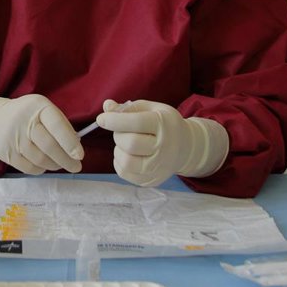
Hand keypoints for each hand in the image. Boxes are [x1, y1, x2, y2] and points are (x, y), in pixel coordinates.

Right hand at [0, 94, 83, 174]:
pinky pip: (29, 168)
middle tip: (76, 167)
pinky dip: (41, 169)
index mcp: (37, 106)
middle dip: (66, 160)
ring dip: (54, 165)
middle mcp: (23, 121)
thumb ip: (61, 126)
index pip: (57, 126)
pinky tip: (44, 164)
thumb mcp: (44, 110)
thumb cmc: (28, 115)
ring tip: (60, 164)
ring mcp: (12, 138)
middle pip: (49, 146)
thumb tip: (75, 148)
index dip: (70, 142)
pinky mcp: (6, 153)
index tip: (80, 155)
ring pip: (40, 160)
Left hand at [96, 99, 227, 186]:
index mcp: (163, 125)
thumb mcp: (150, 109)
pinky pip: (125, 173)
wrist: (185, 147)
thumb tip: (107, 106)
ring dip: (118, 150)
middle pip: (130, 144)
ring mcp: (159, 167)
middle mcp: (164, 148)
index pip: (136, 123)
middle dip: (118, 135)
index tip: (101, 118)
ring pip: (127, 162)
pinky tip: (127, 154)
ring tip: (125, 144)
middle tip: (120, 131)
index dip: (114, 120)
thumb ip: (127, 108)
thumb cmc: (163, 124)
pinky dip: (119, 162)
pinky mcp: (152, 180)